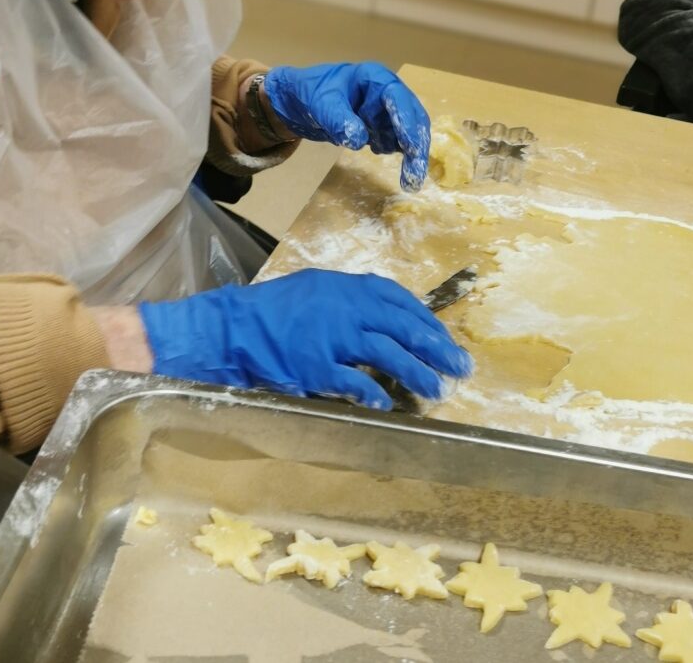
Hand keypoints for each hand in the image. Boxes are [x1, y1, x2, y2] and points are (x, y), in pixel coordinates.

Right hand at [137, 269, 473, 408]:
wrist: (233, 326)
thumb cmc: (274, 310)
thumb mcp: (316, 290)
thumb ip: (350, 300)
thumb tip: (385, 317)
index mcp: (348, 288)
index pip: (399, 300)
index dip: (426, 320)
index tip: (444, 337)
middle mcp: (347, 308)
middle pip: (404, 326)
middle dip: (435, 347)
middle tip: (460, 366)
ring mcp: (333, 337)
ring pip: (388, 352)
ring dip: (416, 372)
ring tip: (436, 390)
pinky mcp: (317, 366)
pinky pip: (354, 381)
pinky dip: (373, 393)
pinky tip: (387, 404)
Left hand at [264, 63, 430, 190]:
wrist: (298, 101)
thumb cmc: (311, 92)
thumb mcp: (321, 103)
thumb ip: (338, 119)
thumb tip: (358, 140)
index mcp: (375, 79)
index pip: (397, 99)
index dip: (407, 122)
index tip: (412, 147)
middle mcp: (386, 94)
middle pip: (411, 118)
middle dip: (416, 146)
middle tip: (416, 176)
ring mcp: (384, 111)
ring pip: (406, 133)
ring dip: (410, 155)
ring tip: (407, 179)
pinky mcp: (380, 127)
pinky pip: (393, 141)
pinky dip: (391, 150)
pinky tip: (377, 151)